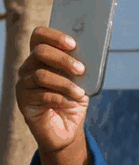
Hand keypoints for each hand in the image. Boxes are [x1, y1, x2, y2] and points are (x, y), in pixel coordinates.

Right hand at [16, 26, 88, 153]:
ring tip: (80, 92)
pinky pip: (42, 95)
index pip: (39, 36)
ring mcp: (24, 83)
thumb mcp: (82, 81)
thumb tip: (89, 55)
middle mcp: (29, 67)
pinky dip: (62, 98)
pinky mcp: (23, 100)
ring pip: (41, 74)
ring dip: (65, 83)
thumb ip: (81, 67)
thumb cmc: (74, 100)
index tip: (73, 44)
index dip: (54, 36)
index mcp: (42, 57)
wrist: (67, 129)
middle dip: (63, 59)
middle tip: (81, 70)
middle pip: (40, 52)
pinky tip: (72, 102)